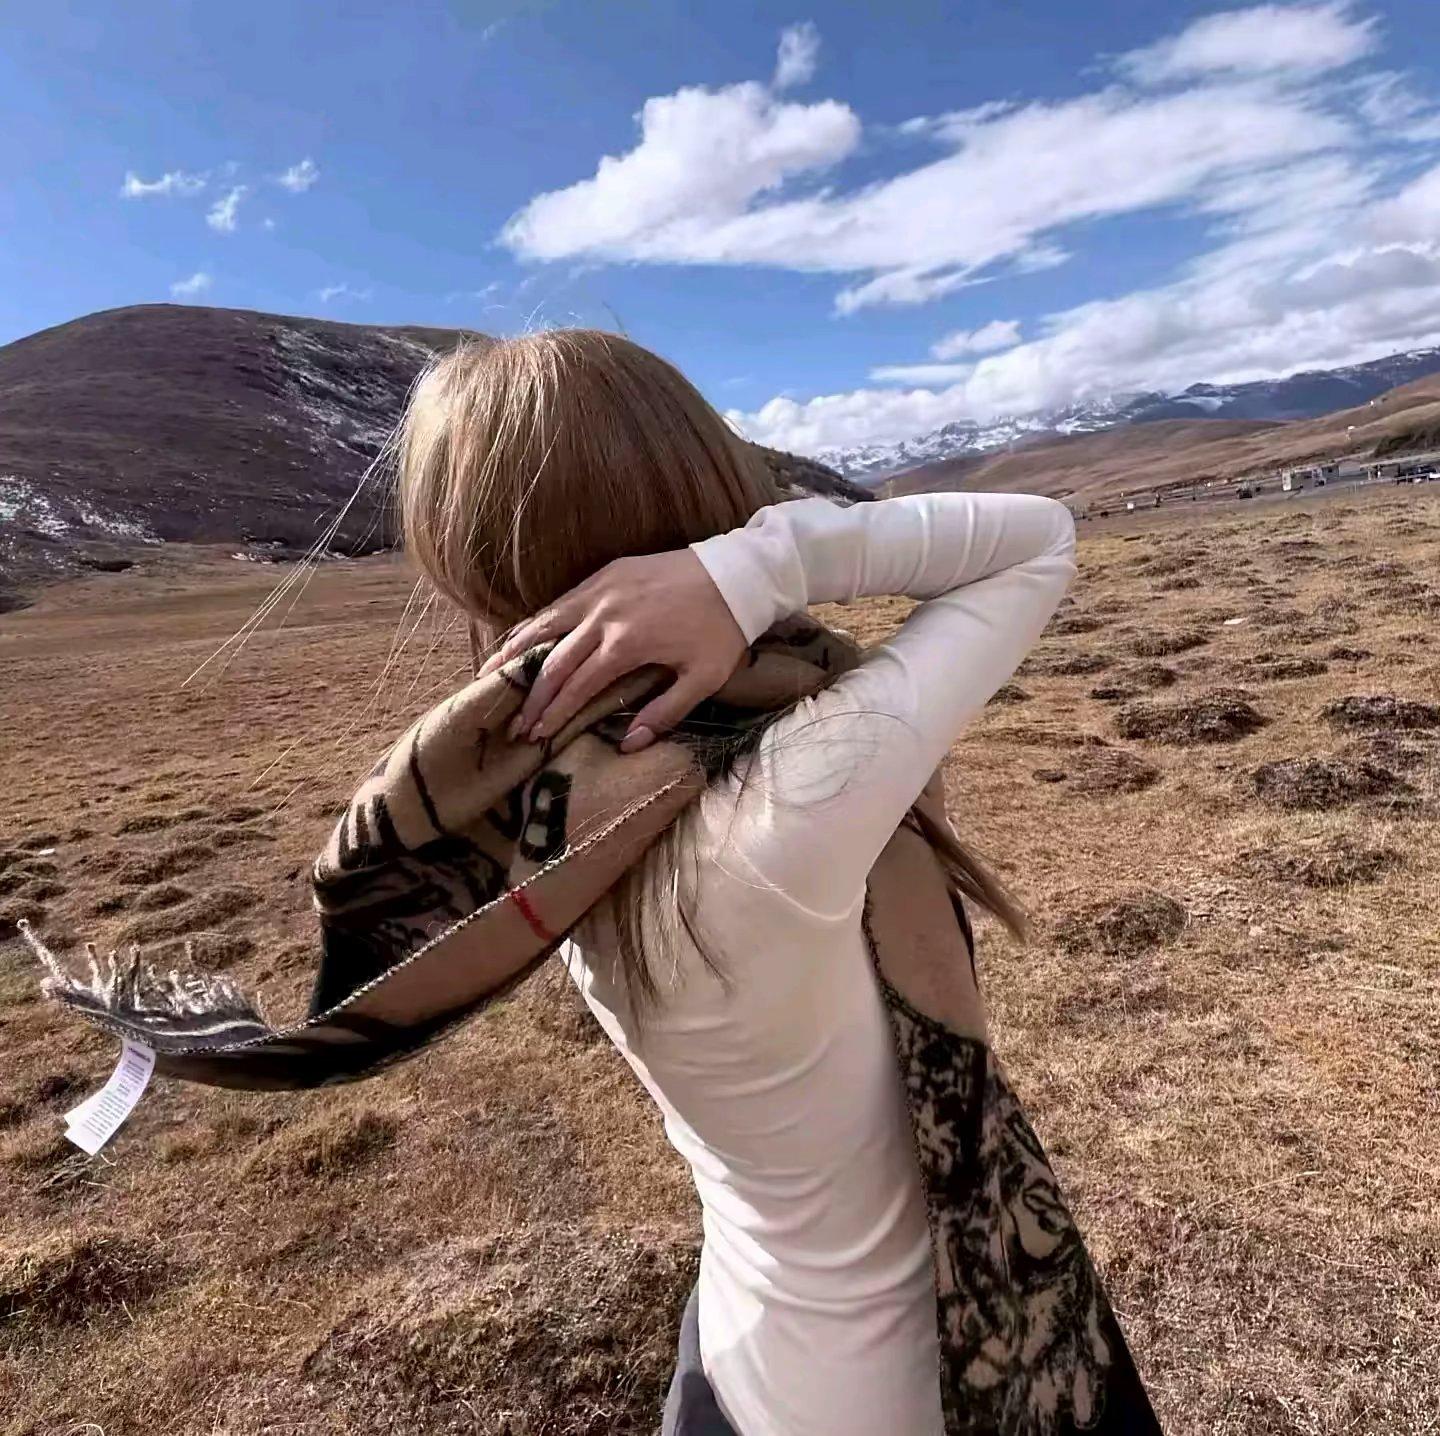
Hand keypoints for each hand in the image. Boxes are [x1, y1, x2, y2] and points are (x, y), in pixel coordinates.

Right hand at [479, 550, 746, 752]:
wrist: (738, 572)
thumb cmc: (724, 630)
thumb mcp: (703, 679)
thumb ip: (664, 712)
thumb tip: (627, 745)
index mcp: (626, 644)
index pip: (576, 685)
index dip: (552, 712)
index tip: (533, 736)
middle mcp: (604, 615)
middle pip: (553, 660)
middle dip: (530, 695)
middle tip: (512, 723)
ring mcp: (601, 589)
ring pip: (545, 622)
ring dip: (515, 651)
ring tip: (488, 674)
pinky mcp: (606, 572)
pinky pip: (561, 602)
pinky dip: (536, 622)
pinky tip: (521, 637)